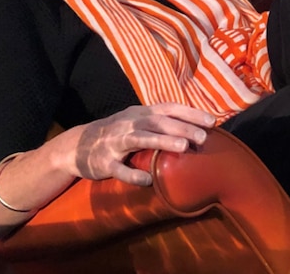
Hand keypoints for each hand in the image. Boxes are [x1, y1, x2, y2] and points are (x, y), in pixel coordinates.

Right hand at [67, 103, 215, 185]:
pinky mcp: (104, 162)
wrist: (76, 146)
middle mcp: (129, 124)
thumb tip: (196, 127)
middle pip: (158, 122)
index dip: (190, 113)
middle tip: (203, 137)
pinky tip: (147, 180)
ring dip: (162, 141)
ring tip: (183, 147)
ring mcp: (115, 142)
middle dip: (181, 127)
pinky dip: (132, 174)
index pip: (169, 109)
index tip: (212, 121)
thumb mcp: (137, 121)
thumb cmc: (116, 133)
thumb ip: (161, 123)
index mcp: (140, 114)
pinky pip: (119, 169)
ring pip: (140, 139)